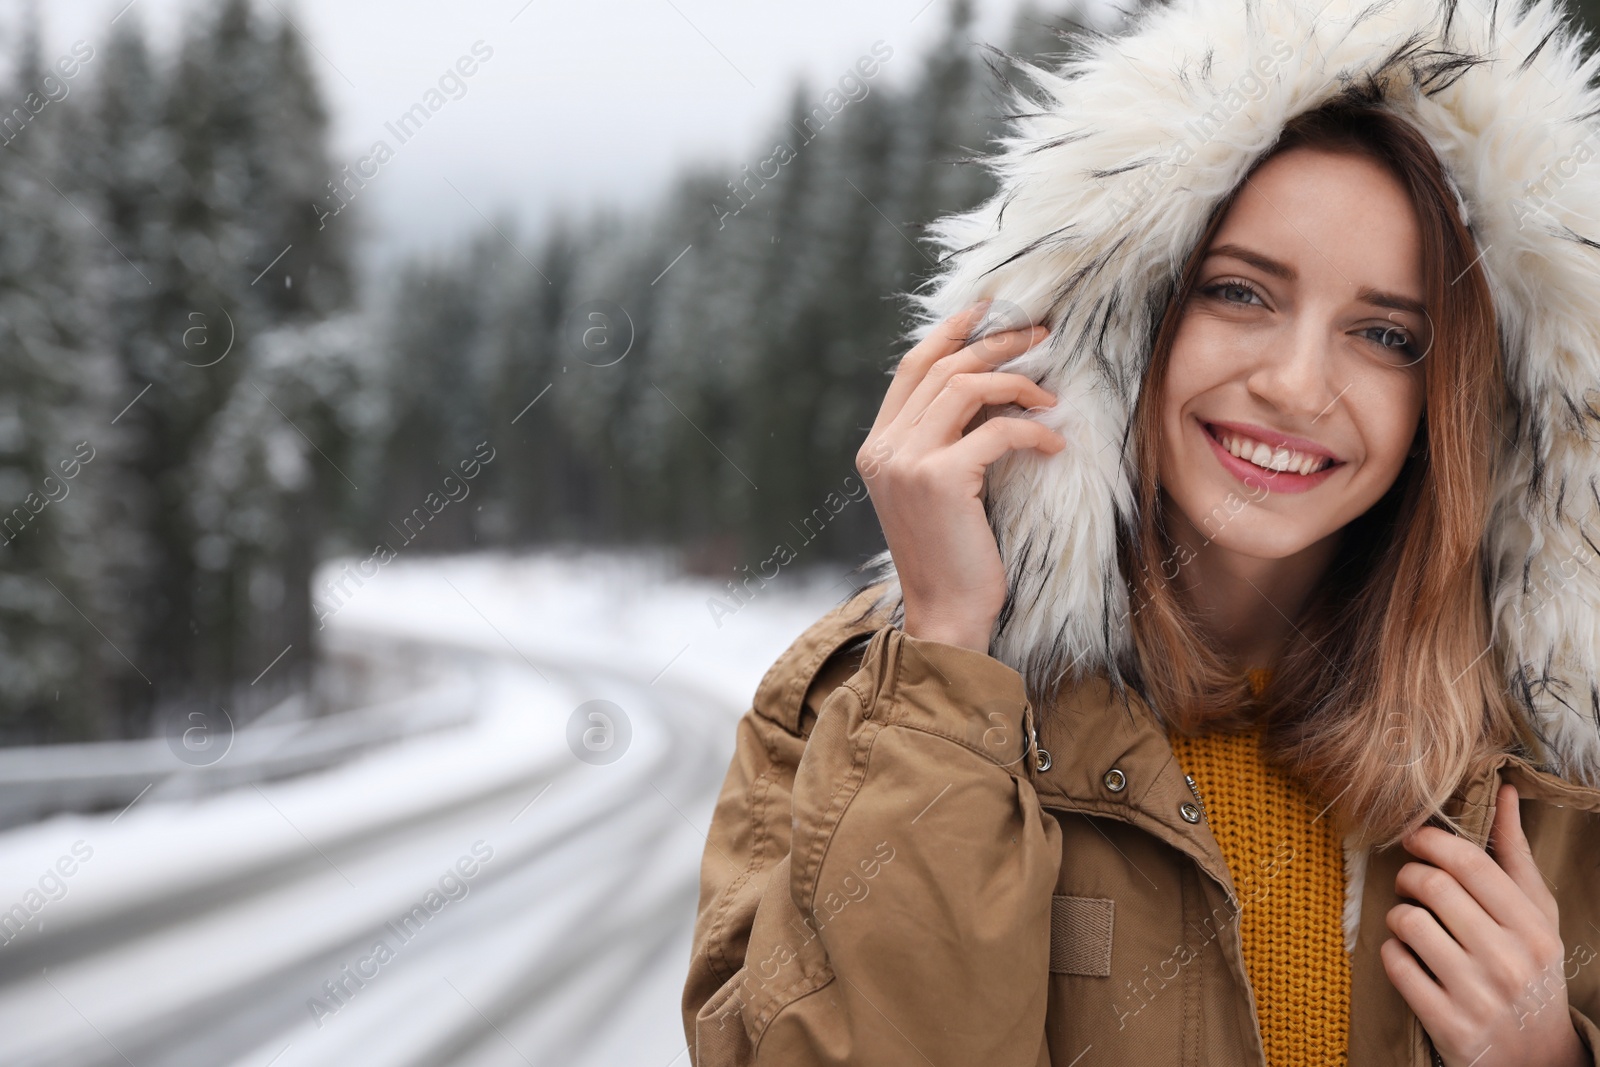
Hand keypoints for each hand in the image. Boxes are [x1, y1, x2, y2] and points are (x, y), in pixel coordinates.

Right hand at [856, 301, 1059, 652]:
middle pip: (941, 367)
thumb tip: (986, 390)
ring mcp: (907, 462)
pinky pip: (995, 430)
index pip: (911, 368)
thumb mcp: (937, 491)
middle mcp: (884, 448)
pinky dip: (1032, 431)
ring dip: (1017, 381)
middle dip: (995, 343)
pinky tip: (1054, 444)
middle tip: (1040, 335)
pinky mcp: (940, 479)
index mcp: (877, 447)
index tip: (989, 309)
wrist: (946, 614)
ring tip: (1051, 394)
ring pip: (965, 387)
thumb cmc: (953, 556)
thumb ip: (941, 442)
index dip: (950, 332)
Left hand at [1381, 784, 1587, 1066]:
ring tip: (1413, 921)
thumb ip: (1515, 854)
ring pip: (1407, 921)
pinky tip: (1409, 956)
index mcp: (1533, 929)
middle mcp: (1508, 961)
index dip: (1432, 841)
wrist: (1537, 1058)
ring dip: (1398, 914)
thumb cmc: (1531, 971)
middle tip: (1410, 880)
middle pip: (1433, 886)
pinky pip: (1394, 963)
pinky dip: (1392, 952)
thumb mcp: (1537, 915)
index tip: (1415, 838)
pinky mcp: (1447, 1024)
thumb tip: (1500, 790)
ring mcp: (1477, 995)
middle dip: (1409, 874)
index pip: (1472, 863)